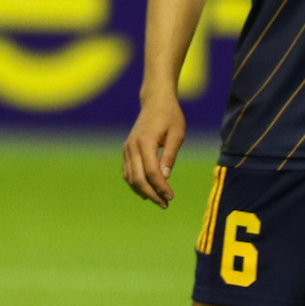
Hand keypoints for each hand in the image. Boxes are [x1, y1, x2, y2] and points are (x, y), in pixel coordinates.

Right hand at [123, 91, 186, 207]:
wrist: (155, 101)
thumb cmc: (170, 116)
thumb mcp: (177, 134)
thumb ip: (169, 156)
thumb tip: (165, 178)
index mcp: (145, 142)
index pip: (151, 172)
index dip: (160, 187)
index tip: (171, 197)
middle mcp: (132, 147)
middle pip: (138, 178)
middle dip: (151, 194)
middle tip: (165, 204)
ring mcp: (127, 148)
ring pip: (130, 177)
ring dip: (143, 191)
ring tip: (159, 200)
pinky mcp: (127, 150)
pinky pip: (128, 172)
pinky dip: (136, 183)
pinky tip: (148, 191)